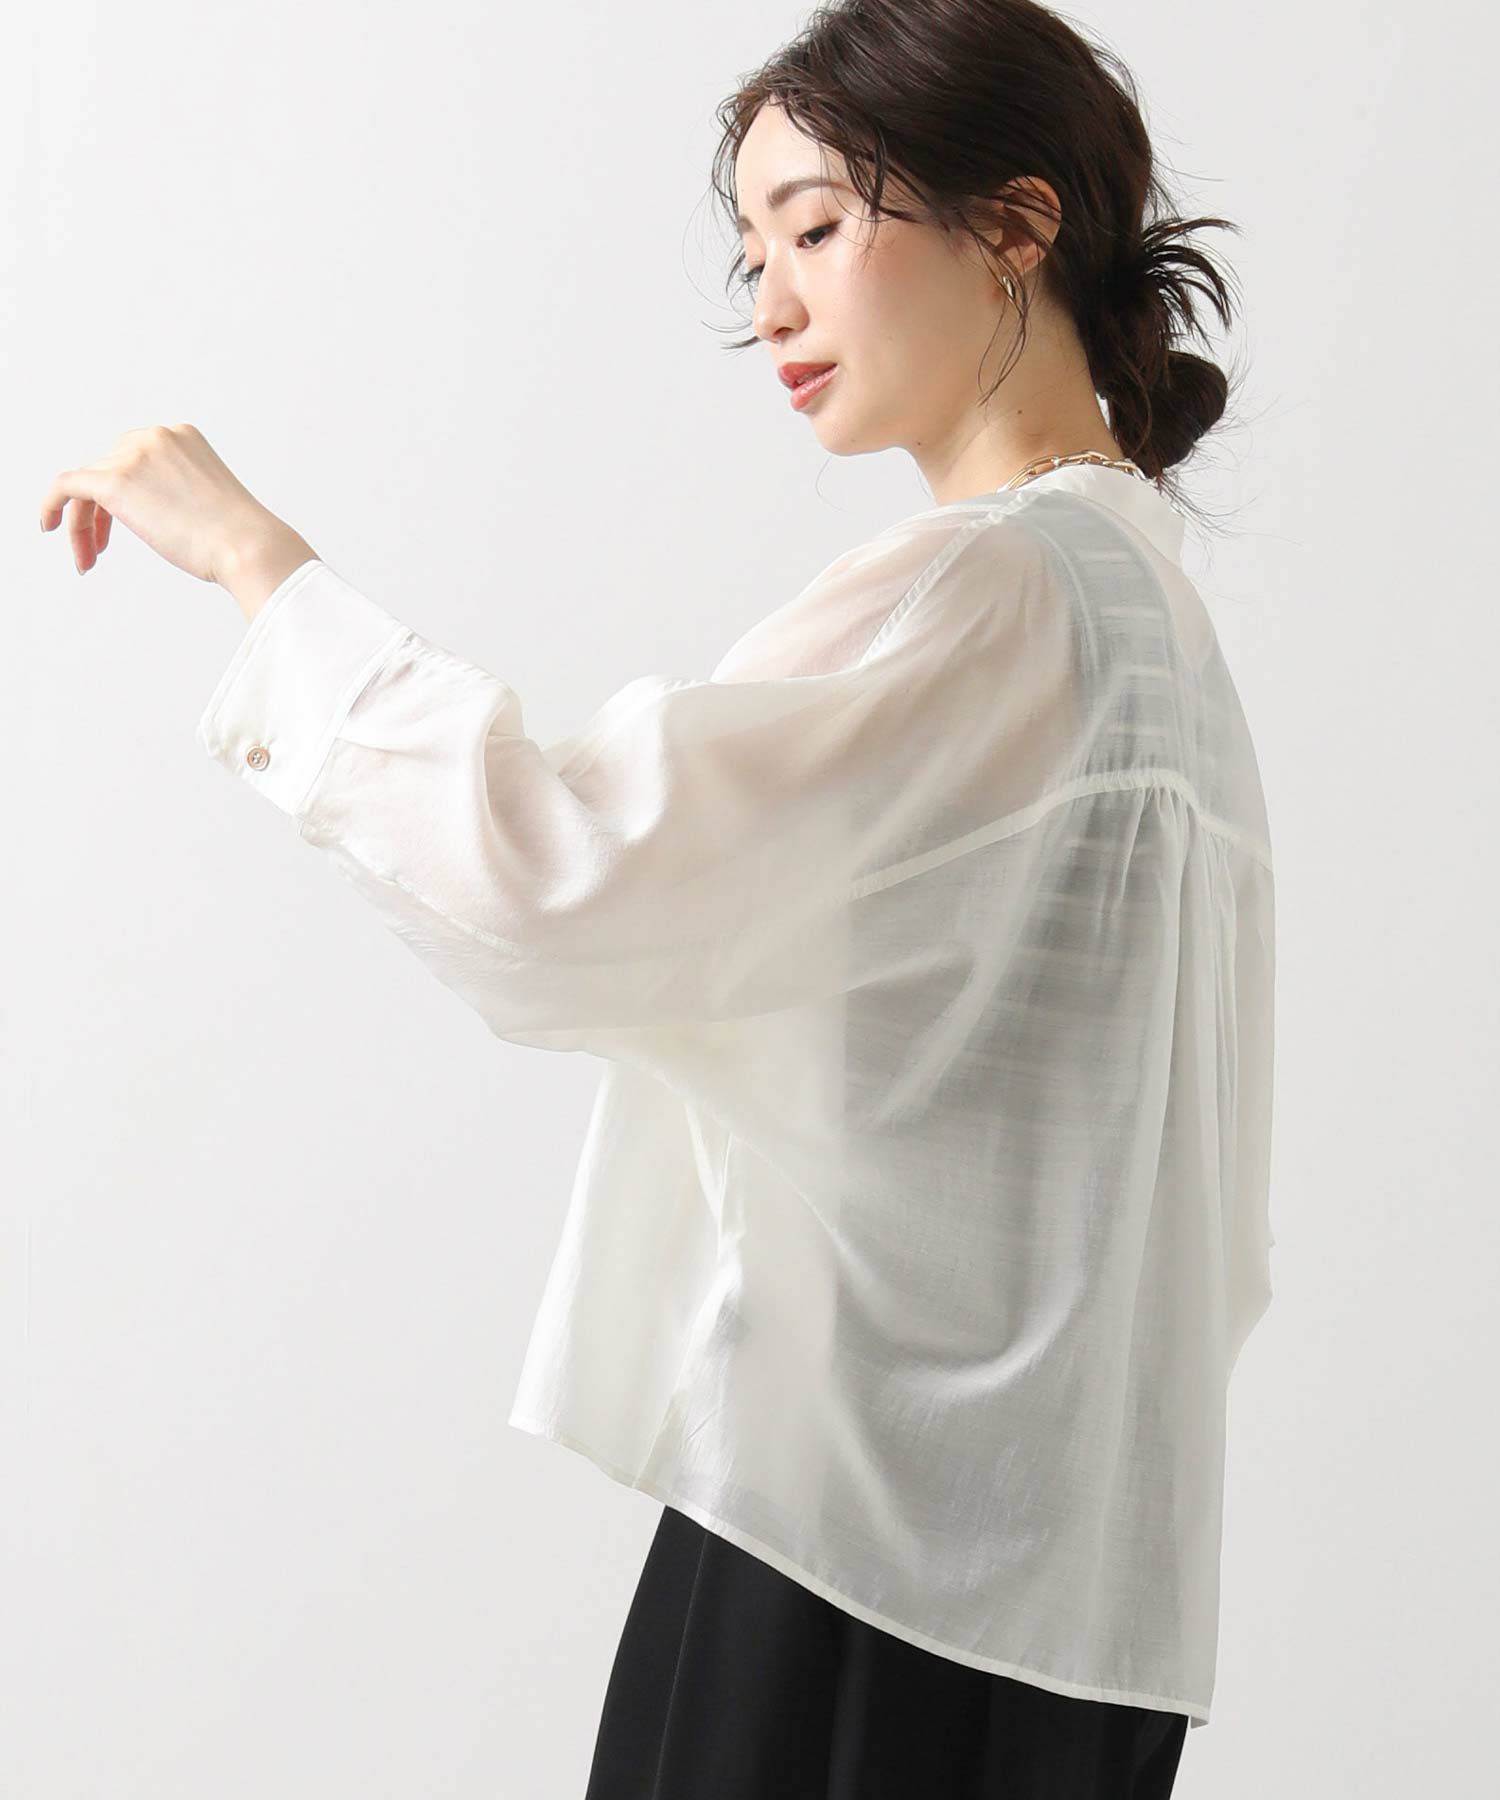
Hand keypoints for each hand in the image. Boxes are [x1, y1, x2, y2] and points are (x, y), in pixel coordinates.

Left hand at [39, 421, 296, 587]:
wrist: (249, 547)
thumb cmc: (240, 539)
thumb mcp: (207, 501)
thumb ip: (175, 493)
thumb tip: (154, 513)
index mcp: (182, 436)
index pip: (132, 458)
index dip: (122, 496)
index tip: (120, 528)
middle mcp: (154, 437)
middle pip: (106, 469)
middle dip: (100, 512)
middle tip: (100, 550)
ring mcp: (133, 456)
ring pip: (87, 485)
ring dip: (83, 523)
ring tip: (88, 558)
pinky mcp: (114, 481)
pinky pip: (66, 487)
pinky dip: (52, 506)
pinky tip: (49, 526)